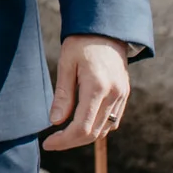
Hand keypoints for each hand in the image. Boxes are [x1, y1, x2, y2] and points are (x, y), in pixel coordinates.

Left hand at [42, 35, 131, 151]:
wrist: (107, 28)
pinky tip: (81, 124)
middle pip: (94, 133)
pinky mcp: (124, 94)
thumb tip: (55, 122)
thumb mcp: (67, 64)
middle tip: (53, 142)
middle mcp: (114, 95)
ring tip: (64, 134)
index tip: (48, 143)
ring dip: (84, 136)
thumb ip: (63, 95)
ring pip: (104, 130)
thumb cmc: (82, 43)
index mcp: (98, 87)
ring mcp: (122, 95)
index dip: (64, 140)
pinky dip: (97, 127)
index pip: (82, 127)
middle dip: (71, 142)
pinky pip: (112, 121)